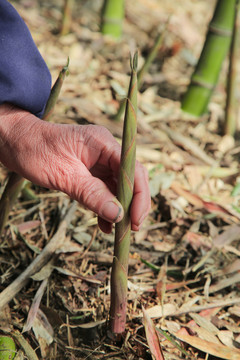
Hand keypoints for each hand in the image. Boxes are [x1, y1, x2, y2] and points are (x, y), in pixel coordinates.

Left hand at [0, 104, 150, 232]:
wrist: (16, 143)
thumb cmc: (35, 151)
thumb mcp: (64, 175)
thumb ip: (92, 194)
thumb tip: (118, 214)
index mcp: (102, 142)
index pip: (132, 169)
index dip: (139, 195)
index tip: (136, 219)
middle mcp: (106, 150)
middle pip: (131, 178)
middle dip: (134, 204)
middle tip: (132, 227)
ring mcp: (100, 161)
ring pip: (120, 187)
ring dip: (121, 208)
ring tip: (119, 230)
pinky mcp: (92, 171)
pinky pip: (106, 190)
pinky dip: (107, 207)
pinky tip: (105, 224)